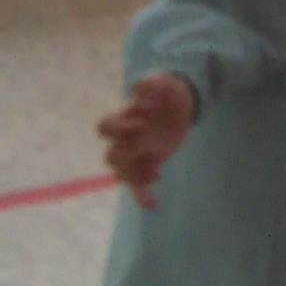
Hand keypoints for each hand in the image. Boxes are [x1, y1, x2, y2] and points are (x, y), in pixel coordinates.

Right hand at [98, 75, 197, 208]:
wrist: (180, 103)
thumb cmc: (165, 91)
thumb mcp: (162, 80)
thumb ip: (150, 84)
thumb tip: (141, 97)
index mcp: (124, 119)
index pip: (105, 128)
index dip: (119, 128)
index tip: (142, 123)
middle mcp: (125, 139)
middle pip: (111, 157)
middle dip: (126, 156)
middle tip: (149, 148)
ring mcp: (137, 154)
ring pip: (122, 174)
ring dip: (135, 177)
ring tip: (156, 173)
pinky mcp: (150, 164)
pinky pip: (139, 186)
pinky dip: (142, 197)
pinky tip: (153, 205)